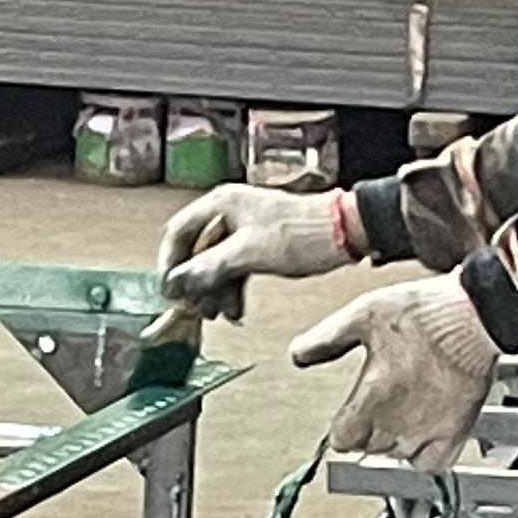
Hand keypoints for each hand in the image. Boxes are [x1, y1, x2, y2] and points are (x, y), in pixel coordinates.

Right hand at [156, 182, 350, 312]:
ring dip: (215, 289)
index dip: (170, 262)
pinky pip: (235, 266)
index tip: (170, 288)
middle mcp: (230, 210)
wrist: (347, 231)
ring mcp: (246, 226)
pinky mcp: (261, 241)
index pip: (178, 231)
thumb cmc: (303, 233)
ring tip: (218, 314)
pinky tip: (235, 310)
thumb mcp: (248, 254)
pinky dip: (232, 287)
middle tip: (196, 308)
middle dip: (196, 282)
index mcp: (222, 202)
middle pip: (197, 250)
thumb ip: (208, 267)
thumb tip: (177, 281)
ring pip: (217, 262)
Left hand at [290, 275, 500, 470]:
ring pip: (397, 455)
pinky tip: (423, 432)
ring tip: (402, 409)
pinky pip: (431, 464)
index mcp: (372, 396)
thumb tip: (297, 355)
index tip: (351, 410)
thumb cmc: (424, 313)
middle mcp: (398, 421)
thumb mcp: (362, 314)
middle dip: (368, 428)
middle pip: (368, 447)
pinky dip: (424, 454)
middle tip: (380, 400)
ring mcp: (429, 430)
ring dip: (394, 439)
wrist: (474, 317)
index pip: (341, 439)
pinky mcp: (456, 432)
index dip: (343, 425)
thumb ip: (326, 339)